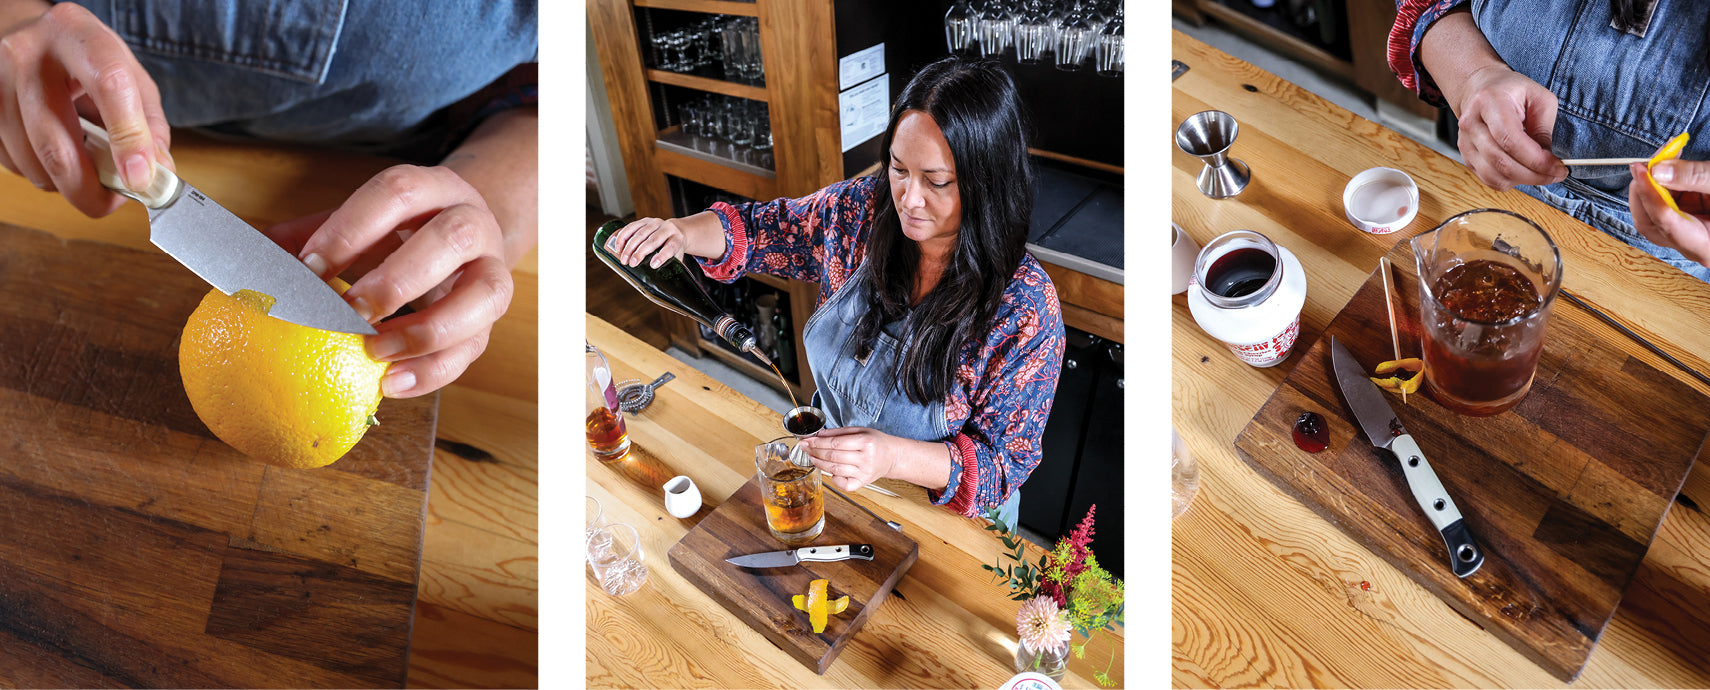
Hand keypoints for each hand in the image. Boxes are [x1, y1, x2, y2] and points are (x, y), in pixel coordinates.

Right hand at [0, 2, 170, 215]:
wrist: (31, 38)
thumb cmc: (85, 58)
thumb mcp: (128, 74)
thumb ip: (148, 123)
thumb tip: (157, 175)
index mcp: (77, 34)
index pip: (108, 85)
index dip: (128, 138)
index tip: (140, 178)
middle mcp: (27, 53)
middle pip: (56, 143)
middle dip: (88, 189)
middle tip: (111, 202)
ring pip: (33, 162)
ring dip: (66, 182)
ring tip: (86, 166)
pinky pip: (13, 163)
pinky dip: (42, 172)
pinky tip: (56, 151)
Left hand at [264, 164, 513, 397]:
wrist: (465, 246)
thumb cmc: (399, 235)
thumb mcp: (359, 223)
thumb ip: (309, 236)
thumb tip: (248, 261)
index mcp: (433, 189)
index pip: (398, 193)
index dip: (352, 229)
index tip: (310, 268)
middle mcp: (473, 224)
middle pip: (450, 240)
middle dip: (397, 279)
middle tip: (349, 312)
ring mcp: (493, 271)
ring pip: (483, 296)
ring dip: (426, 329)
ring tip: (374, 351)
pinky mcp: (492, 320)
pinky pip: (473, 348)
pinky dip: (431, 371)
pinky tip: (391, 383)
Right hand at [605, 216, 691, 267]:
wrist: (676, 230)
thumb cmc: (675, 247)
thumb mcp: (677, 257)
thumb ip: (671, 268)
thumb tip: (664, 286)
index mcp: (677, 239)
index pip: (670, 247)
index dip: (662, 256)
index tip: (653, 265)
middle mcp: (667, 228)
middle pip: (653, 241)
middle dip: (640, 252)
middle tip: (632, 264)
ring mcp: (655, 223)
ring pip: (640, 234)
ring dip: (629, 247)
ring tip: (624, 259)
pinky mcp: (645, 220)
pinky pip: (631, 227)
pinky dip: (623, 237)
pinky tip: (618, 247)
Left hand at [799, 427, 901, 492]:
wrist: (892, 456)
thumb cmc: (875, 442)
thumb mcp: (859, 430)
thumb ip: (838, 432)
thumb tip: (818, 435)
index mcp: (865, 442)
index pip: (835, 443)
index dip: (817, 443)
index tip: (806, 441)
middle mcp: (866, 458)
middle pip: (833, 457)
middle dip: (815, 452)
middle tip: (805, 448)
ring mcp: (864, 472)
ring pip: (835, 470)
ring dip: (819, 464)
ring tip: (812, 457)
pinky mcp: (862, 483)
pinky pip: (843, 484)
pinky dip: (833, 478)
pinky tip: (830, 471)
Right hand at [1450, 64, 1565, 189]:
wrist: (1480, 89)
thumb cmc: (1512, 91)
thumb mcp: (1539, 98)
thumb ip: (1544, 128)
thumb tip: (1547, 159)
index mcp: (1490, 103)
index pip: (1510, 140)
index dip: (1536, 160)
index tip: (1557, 168)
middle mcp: (1472, 123)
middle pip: (1501, 161)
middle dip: (1533, 174)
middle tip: (1554, 175)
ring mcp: (1465, 141)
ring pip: (1493, 175)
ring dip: (1522, 180)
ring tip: (1540, 174)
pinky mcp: (1466, 156)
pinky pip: (1488, 178)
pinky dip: (1509, 181)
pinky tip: (1523, 172)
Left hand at [1628, 160, 1709, 265]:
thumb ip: (1696, 177)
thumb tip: (1658, 171)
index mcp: (1708, 246)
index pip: (1666, 223)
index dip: (1649, 194)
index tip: (1641, 168)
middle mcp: (1694, 247)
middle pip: (1651, 224)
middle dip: (1644, 191)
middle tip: (1647, 161)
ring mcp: (1689, 237)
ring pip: (1653, 215)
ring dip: (1653, 185)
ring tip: (1665, 155)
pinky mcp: (1688, 223)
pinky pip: (1665, 205)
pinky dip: (1663, 184)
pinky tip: (1671, 163)